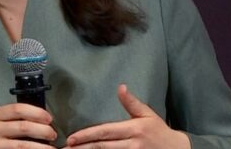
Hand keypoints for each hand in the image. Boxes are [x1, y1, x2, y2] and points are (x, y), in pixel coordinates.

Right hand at [0, 103, 56, 148]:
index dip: (37, 112)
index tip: (49, 118)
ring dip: (41, 147)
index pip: (19, 109)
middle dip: (43, 130)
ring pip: (23, 145)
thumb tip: (37, 117)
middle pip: (24, 126)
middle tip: (53, 134)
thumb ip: (9, 117)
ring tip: (51, 148)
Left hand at [64, 84, 190, 148]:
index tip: (72, 138)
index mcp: (134, 129)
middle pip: (102, 147)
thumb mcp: (147, 115)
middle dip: (82, 148)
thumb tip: (121, 87)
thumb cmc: (159, 131)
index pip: (106, 132)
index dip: (87, 135)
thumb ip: (132, 103)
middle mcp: (132, 144)